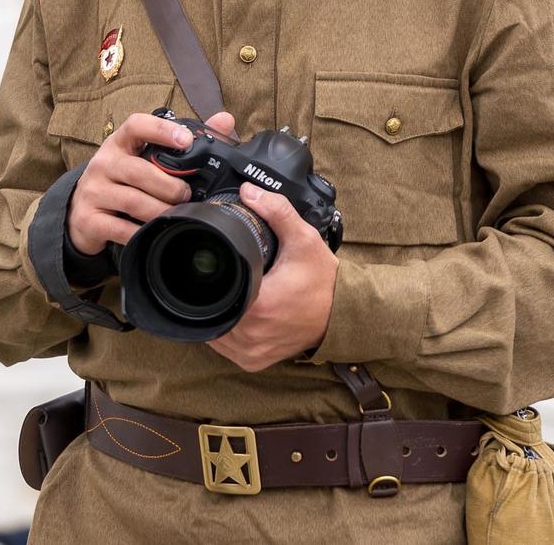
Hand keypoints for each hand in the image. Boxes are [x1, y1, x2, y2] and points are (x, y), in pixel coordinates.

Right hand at [67, 111, 236, 255]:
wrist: (81, 214)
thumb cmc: (123, 181)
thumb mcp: (145, 157)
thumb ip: (185, 140)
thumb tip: (225, 120)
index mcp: (120, 143)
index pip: (136, 125)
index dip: (161, 130)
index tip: (186, 139)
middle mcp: (103, 163)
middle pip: (138, 171)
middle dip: (169, 186)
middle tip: (187, 194)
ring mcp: (93, 191)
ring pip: (133, 201)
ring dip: (161, 210)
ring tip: (177, 214)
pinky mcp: (89, 219)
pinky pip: (121, 228)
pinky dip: (142, 233)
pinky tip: (155, 233)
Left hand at [208, 181, 337, 372]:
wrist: (344, 314)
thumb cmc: (324, 281)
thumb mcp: (303, 239)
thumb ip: (277, 211)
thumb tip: (248, 192)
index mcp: (258, 305)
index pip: (212, 292)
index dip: (209, 278)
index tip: (216, 266)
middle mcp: (251, 334)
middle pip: (210, 310)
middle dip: (212, 293)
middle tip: (225, 276)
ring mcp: (251, 352)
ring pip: (213, 332)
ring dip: (216, 313)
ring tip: (228, 292)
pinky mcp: (254, 362)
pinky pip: (225, 348)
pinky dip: (225, 332)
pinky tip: (233, 313)